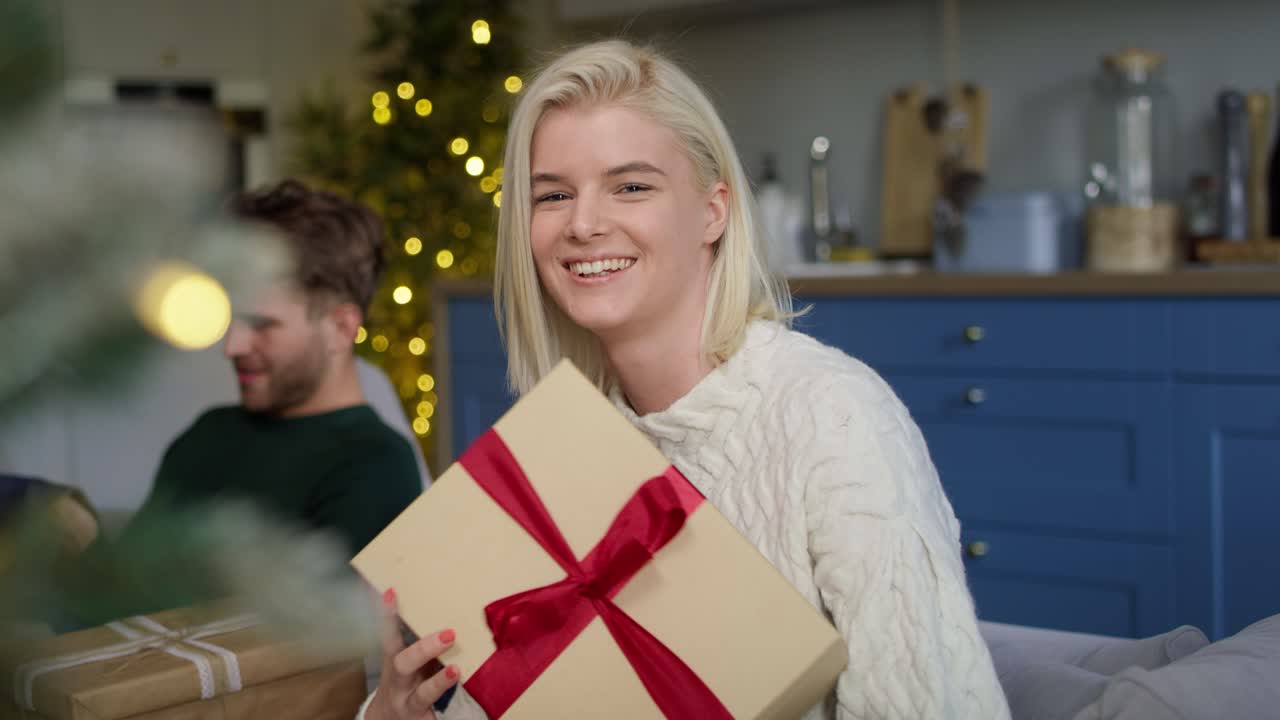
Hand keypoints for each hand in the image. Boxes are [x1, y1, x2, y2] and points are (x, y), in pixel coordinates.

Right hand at [366, 588, 460, 719]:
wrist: (386, 719)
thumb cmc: (405, 680)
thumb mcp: (406, 660)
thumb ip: (419, 640)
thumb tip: (440, 605)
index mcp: (394, 662)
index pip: (390, 635)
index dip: (388, 616)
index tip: (392, 593)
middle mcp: (398, 682)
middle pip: (404, 664)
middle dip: (424, 648)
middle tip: (449, 634)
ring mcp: (409, 703)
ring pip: (422, 694)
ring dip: (439, 683)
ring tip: (455, 670)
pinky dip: (443, 719)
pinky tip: (471, 716)